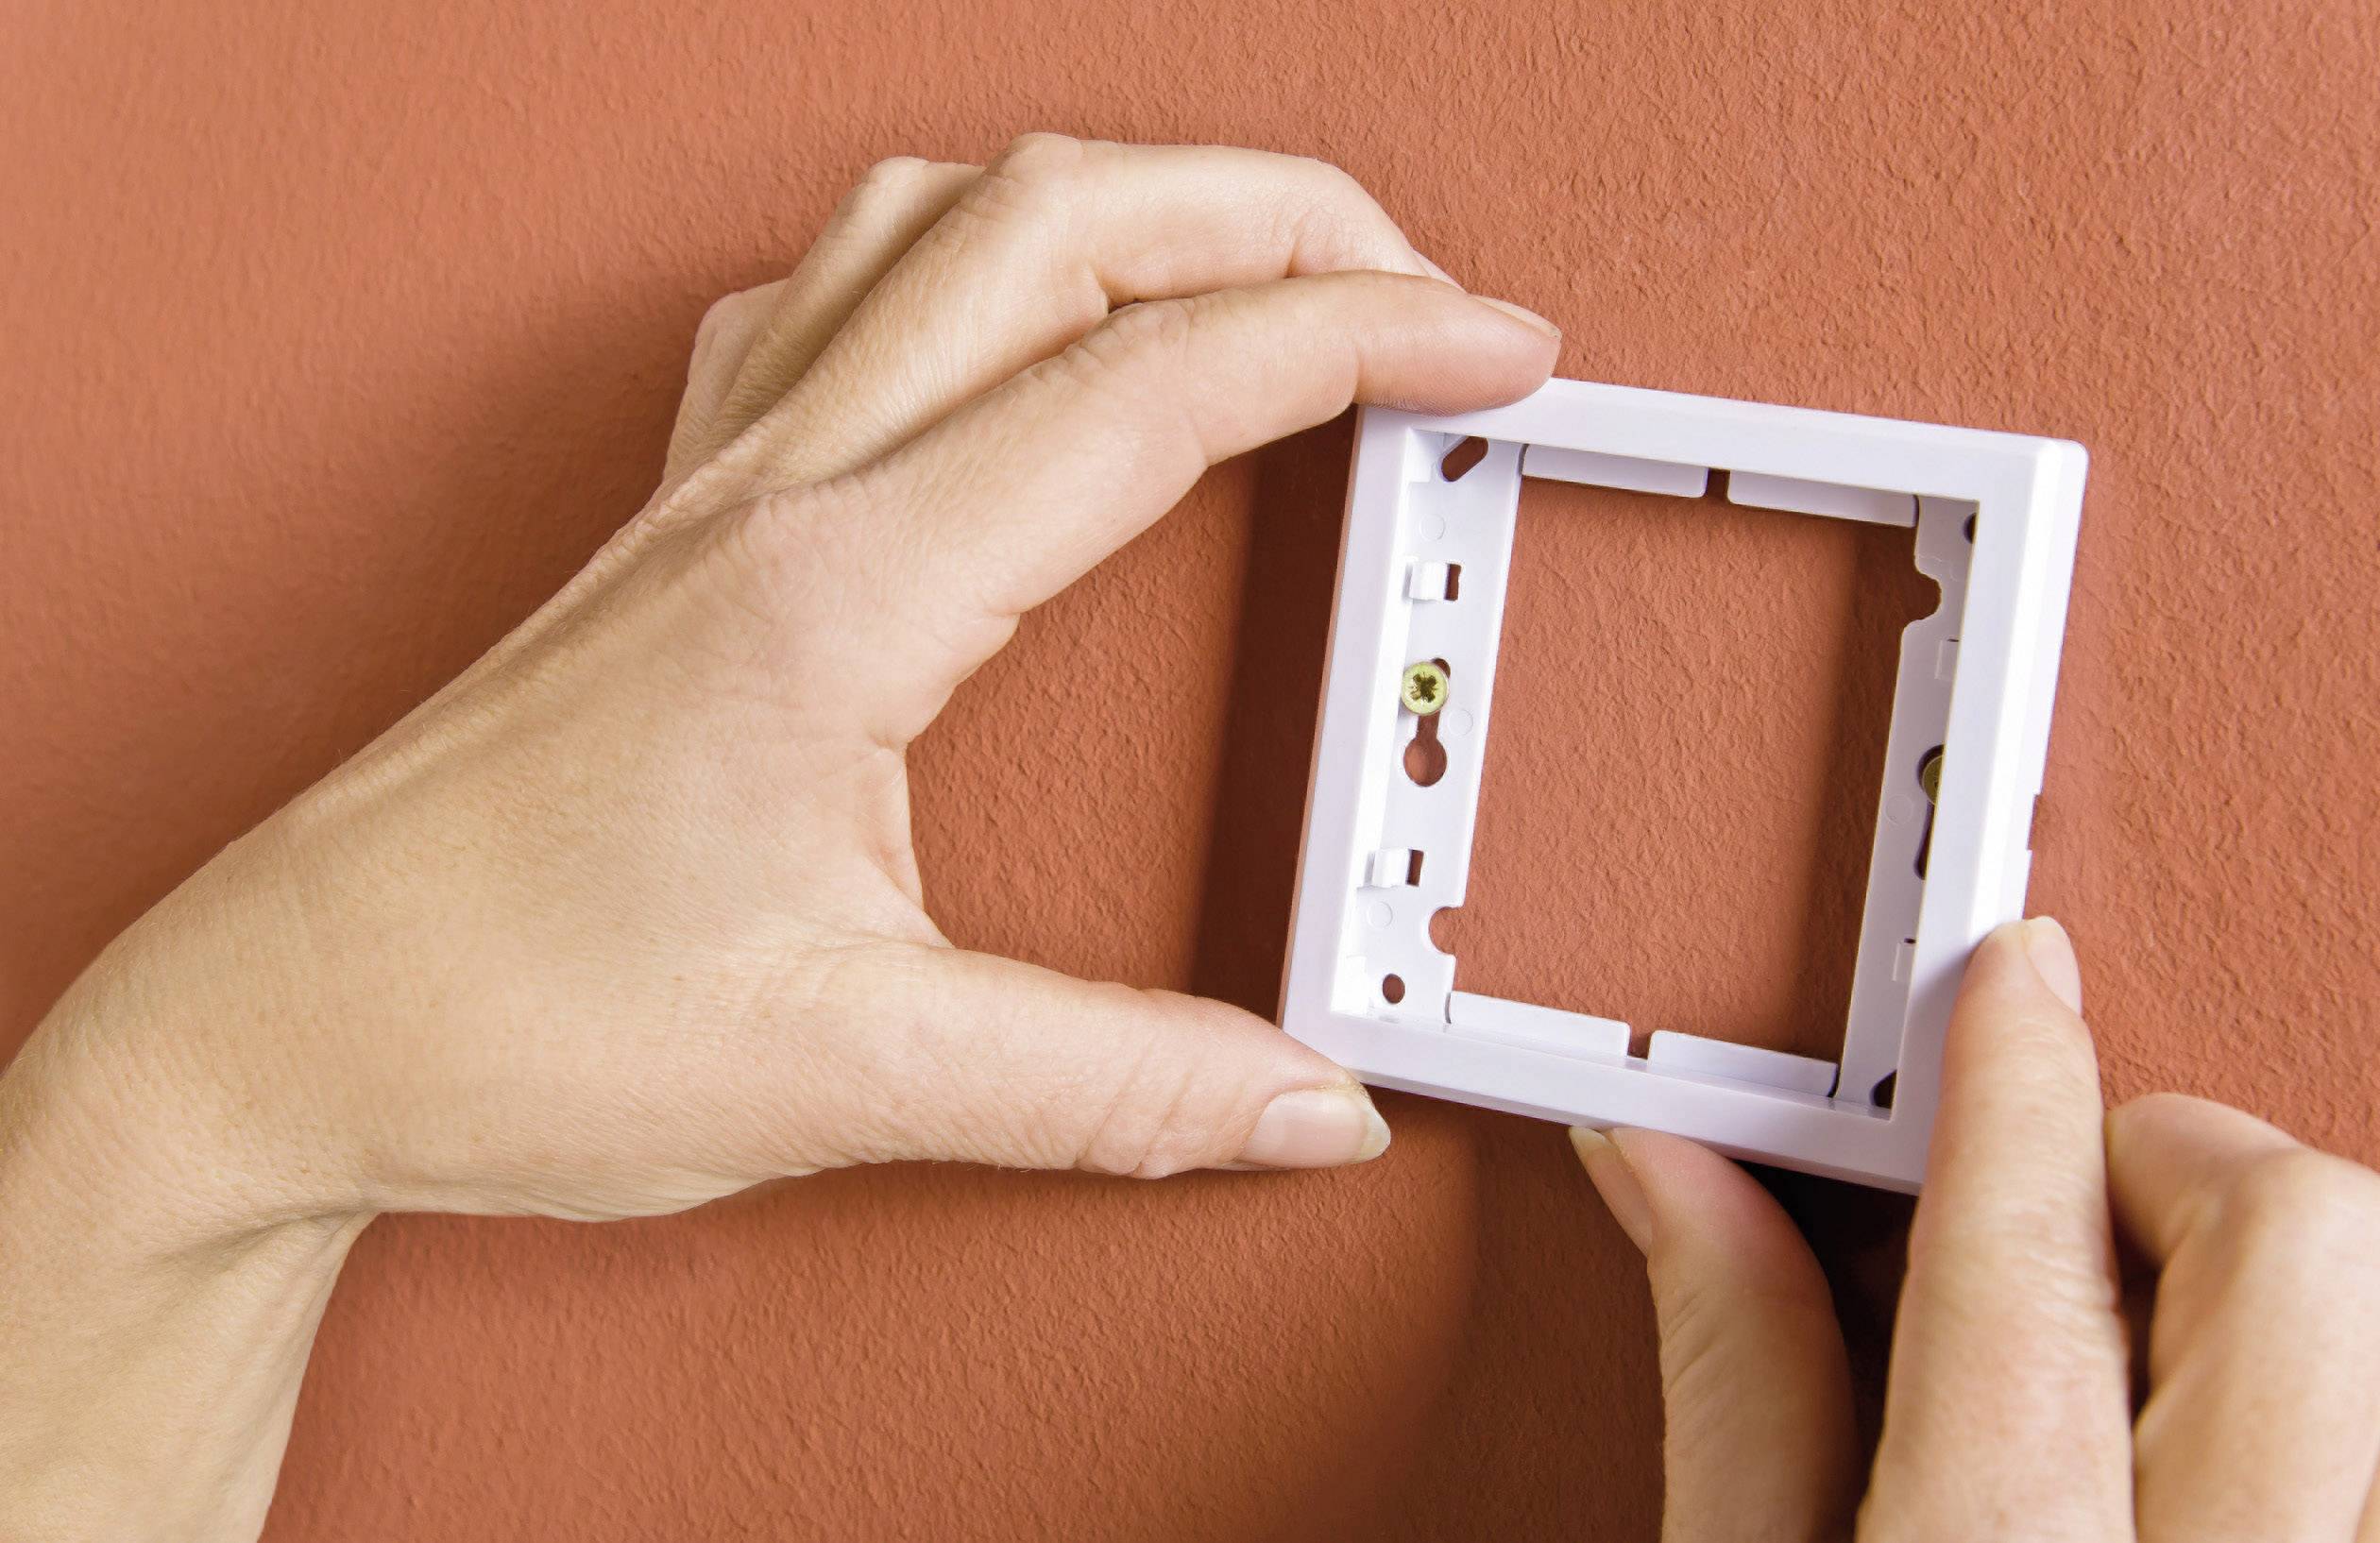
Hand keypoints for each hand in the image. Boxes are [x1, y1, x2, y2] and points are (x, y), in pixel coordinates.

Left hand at [0, 137, 1558, 1537]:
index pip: (1155, 386)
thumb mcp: (851, 1075)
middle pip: (1062, 219)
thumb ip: (1116, 1088)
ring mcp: (715, 483)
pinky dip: (967, 260)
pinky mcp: (680, 522)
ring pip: (940, 217)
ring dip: (1124, 202)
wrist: (288, 1020)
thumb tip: (1301, 1099)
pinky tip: (1002, 327)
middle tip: (1416, 279)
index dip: (1361, 337)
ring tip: (1250, 261)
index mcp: (841, 591)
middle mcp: (775, 491)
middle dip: (1278, 207)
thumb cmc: (502, 1020)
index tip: (1487, 345)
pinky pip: (829, 295)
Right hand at [1573, 918, 2379, 1540]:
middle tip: (2079, 1170)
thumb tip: (1675, 1175)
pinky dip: (2326, 1389)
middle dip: (2188, 1156)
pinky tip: (2208, 1422)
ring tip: (2146, 1316)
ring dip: (2275, 1279)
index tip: (2010, 981)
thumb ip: (1732, 1382)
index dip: (2012, 1069)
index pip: (2029, 1241)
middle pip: (2302, 1245)